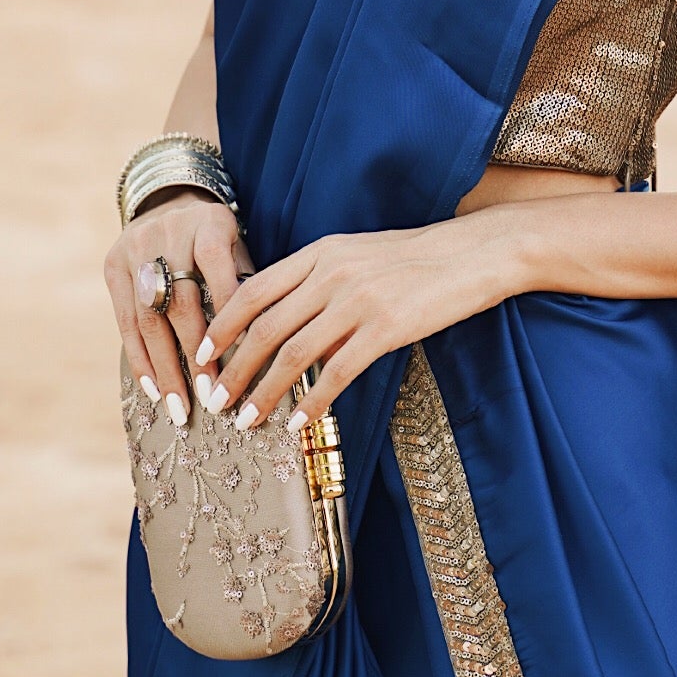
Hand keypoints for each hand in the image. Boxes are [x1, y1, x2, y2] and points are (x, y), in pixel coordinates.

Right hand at [104, 191, 249, 424]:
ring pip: (149, 317)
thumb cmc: (218, 239)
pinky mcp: (112, 266)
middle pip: (180, 302)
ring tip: (179, 406)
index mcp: (210, 223)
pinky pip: (125, 321)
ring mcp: (135, 249)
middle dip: (195, 356)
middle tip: (210, 399)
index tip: (241, 364)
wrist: (169, 202)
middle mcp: (168, 233)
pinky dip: (140, 358)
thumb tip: (268, 348)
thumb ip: (249, 286)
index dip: (228, 320)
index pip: (219, 273)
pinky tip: (153, 389)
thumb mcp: (239, 247)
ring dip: (164, 368)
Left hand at [192, 217, 517, 430]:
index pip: (253, 290)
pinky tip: (298, 423)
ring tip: (245, 420)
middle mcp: (331, 273)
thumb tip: (284, 328)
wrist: (475, 253)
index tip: (202, 358)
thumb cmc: (416, 260)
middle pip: (264, 327)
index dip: (222, 327)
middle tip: (214, 402)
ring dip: (263, 392)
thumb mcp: (358, 257)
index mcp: (320, 253)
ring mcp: (358, 299)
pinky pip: (336, 371)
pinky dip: (311, 401)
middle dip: (232, 369)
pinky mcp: (386, 327)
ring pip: (292, 353)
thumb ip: (319, 284)